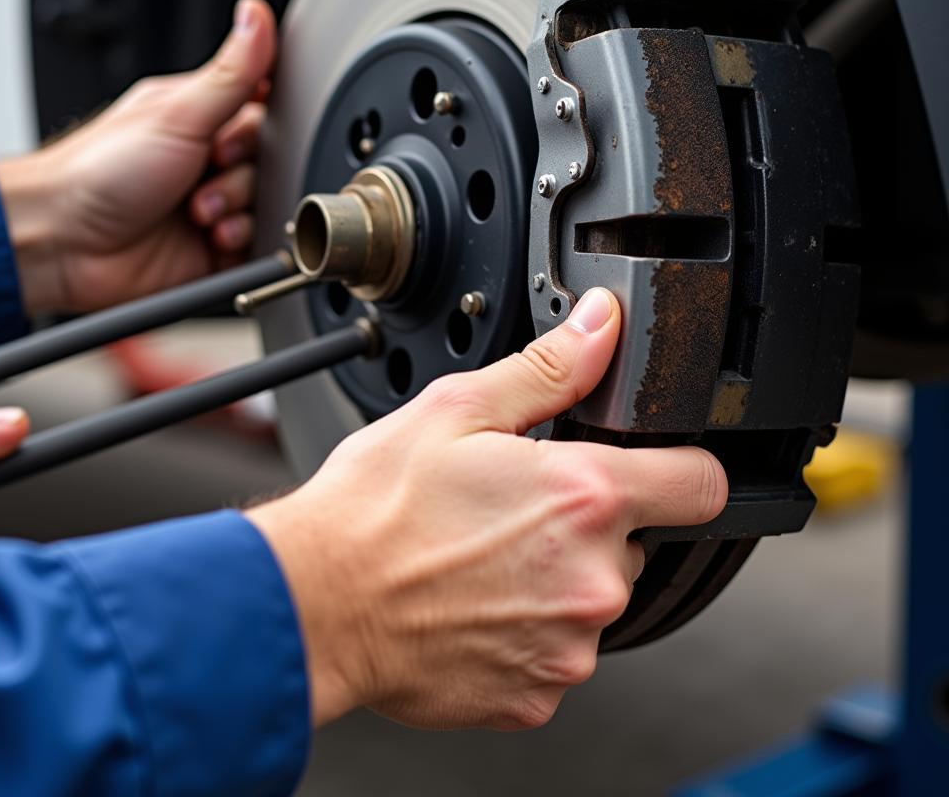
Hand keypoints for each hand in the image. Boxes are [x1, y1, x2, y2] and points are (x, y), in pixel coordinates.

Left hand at [0, 0, 276, 313]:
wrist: (64, 242)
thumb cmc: (97, 172)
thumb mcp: (176, 112)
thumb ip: (229, 70)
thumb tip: (255, 15)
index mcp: (196, 118)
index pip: (259, 110)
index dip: (257, 125)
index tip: (231, 132)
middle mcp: (203, 160)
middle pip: (266, 160)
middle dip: (241, 170)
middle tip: (208, 168)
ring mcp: (209, 204)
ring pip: (262, 201)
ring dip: (236, 205)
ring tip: (198, 210)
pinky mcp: (212, 248)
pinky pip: (254, 242)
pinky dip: (238, 238)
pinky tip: (209, 234)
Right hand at [246, 288, 727, 730]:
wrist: (317, 603)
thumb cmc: (375, 509)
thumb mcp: (459, 410)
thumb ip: (550, 368)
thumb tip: (601, 326)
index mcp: (584, 498)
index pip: (703, 484)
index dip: (680, 467)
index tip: (650, 468)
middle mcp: (592, 580)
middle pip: (636, 543)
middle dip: (591, 523)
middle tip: (516, 508)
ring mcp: (568, 647)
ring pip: (592, 599)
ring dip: (557, 578)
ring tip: (483, 555)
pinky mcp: (538, 695)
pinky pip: (557, 652)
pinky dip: (527, 630)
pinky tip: (473, 602)